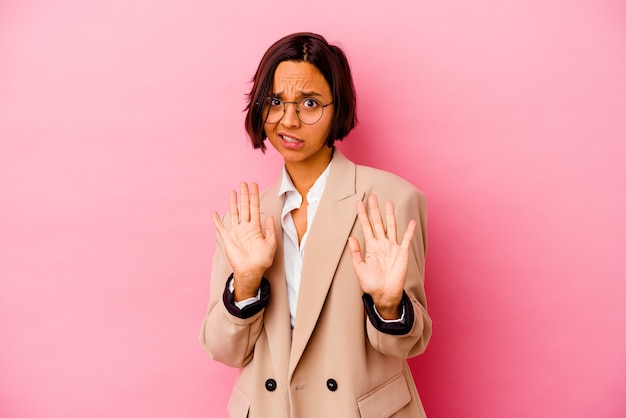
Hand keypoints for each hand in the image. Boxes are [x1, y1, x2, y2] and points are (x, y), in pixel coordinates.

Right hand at [211, 182, 275, 300]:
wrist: (251, 271)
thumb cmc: (262, 260)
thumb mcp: (270, 244)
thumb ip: (270, 230)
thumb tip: (269, 217)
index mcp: (256, 228)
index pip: (255, 208)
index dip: (254, 197)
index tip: (254, 185)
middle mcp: (245, 227)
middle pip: (245, 207)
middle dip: (244, 195)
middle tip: (243, 183)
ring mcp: (236, 232)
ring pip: (234, 213)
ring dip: (233, 203)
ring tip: (232, 191)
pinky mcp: (228, 238)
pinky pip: (221, 227)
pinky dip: (217, 220)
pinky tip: (214, 213)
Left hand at [348, 195, 416, 319]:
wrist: (384, 295)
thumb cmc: (371, 284)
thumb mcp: (359, 268)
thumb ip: (355, 253)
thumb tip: (350, 237)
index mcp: (371, 247)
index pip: (365, 227)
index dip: (362, 215)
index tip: (358, 203)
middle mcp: (381, 244)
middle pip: (378, 223)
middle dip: (374, 210)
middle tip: (372, 197)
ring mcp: (392, 248)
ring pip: (391, 227)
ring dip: (390, 215)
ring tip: (388, 203)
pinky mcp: (402, 253)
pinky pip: (406, 240)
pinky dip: (409, 231)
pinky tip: (411, 221)